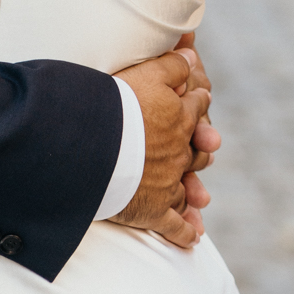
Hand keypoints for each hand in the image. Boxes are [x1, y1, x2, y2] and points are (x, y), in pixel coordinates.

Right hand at [110, 40, 216, 249]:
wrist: (88, 141)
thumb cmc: (112, 102)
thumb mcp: (145, 72)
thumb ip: (171, 65)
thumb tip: (192, 56)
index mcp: (178, 117)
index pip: (196, 106)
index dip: (197, 102)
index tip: (199, 101)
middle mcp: (179, 152)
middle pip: (197, 150)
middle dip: (201, 148)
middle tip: (205, 148)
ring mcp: (167, 183)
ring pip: (187, 189)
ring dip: (194, 193)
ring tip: (201, 199)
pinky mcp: (152, 210)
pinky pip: (173, 225)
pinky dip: (185, 232)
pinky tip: (193, 237)